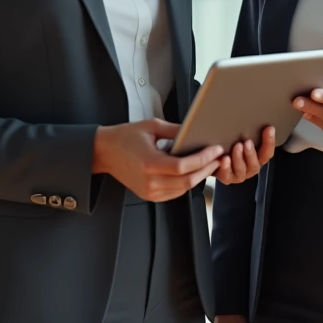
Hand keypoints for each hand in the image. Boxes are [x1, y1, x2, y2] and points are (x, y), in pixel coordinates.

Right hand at [93, 119, 223, 201]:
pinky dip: (187, 183)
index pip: (183, 166)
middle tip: (218, 158)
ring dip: (199, 177)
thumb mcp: (151, 126)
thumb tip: (195, 132)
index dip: (203, 159)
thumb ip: (175, 130)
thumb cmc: (124, 137)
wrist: (104, 152)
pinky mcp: (149, 196)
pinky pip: (175, 193)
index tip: (215, 150)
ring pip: (183, 189)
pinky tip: (194, 172)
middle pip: (187, 181)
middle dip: (207, 169)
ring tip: (210, 164)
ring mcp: (149, 191)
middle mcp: (150, 181)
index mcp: (149, 163)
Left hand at [214, 126, 275, 184]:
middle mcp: (250, 168)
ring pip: (241, 169)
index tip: (269, 128)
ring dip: (239, 158)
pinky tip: (224, 159)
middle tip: (247, 142)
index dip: (269, 141)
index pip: (267, 152)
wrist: (216, 159)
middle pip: (255, 164)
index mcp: (258, 159)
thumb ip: (250, 133)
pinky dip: (226, 167)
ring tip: (236, 146)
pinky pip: (227, 175)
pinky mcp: (227, 178)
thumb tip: (255, 115)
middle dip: (251, 153)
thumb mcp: (242, 139)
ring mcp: (239, 175)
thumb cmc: (232, 146)